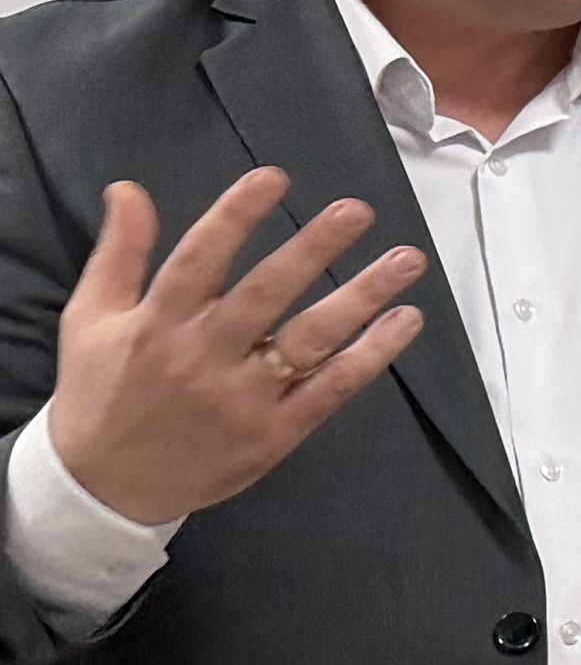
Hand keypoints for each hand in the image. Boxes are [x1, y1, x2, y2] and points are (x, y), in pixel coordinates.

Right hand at [40, 173, 427, 524]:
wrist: (102, 488)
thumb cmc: (100, 393)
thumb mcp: (90, 319)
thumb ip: (119, 252)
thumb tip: (129, 189)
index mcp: (156, 323)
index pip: (200, 259)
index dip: (236, 215)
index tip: (274, 176)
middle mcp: (202, 357)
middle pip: (265, 294)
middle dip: (312, 249)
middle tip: (358, 211)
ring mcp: (241, 399)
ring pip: (310, 341)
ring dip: (362, 298)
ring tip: (406, 261)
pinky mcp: (273, 435)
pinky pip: (330, 390)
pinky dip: (371, 357)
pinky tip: (405, 322)